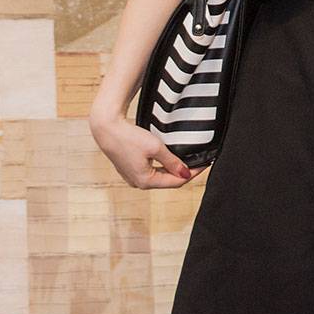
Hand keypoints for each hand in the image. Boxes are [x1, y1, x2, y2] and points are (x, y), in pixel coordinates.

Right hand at [90, 111, 204, 189]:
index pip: (176, 182)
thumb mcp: (156, 148)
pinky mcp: (131, 169)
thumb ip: (172, 162)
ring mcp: (133, 177)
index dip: (193, 173)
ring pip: (160, 177)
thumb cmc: (130, 138)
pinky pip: (152, 172)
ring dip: (175, 170)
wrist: (107, 129)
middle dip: (185, 172)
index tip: (205, 164)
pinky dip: (164, 167)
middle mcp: (138, 183)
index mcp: (145, 181)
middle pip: (169, 181)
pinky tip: (172, 160)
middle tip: (200, 162)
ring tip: (190, 160)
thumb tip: (186, 174)